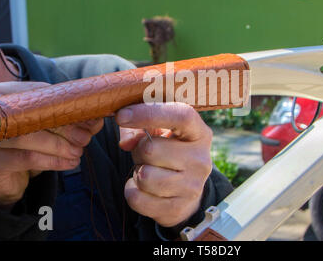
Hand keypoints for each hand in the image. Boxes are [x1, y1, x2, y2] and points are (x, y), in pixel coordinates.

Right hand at [0, 82, 103, 209]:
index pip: (40, 94)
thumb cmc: (27, 142)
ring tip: (78, 152)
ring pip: (29, 138)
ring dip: (60, 146)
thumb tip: (95, 120)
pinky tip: (70, 163)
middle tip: (85, 137)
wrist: (2, 172)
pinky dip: (52, 161)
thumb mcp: (47, 126)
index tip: (90, 116)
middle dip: (65, 127)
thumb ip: (68, 120)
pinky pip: (25, 158)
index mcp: (7, 95)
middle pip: (33, 116)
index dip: (67, 105)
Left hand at [116, 102, 212, 227]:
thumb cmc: (168, 150)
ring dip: (137, 172)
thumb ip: (138, 127)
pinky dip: (132, 191)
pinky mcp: (178, 208)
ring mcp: (193, 186)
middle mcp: (201, 159)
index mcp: (200, 133)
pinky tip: (144, 188)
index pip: (181, 116)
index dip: (149, 113)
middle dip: (138, 150)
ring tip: (149, 170)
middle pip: (150, 149)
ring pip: (144, 176)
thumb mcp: (159, 131)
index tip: (122, 115)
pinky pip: (137, 198)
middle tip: (146, 154)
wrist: (186, 189)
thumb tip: (126, 143)